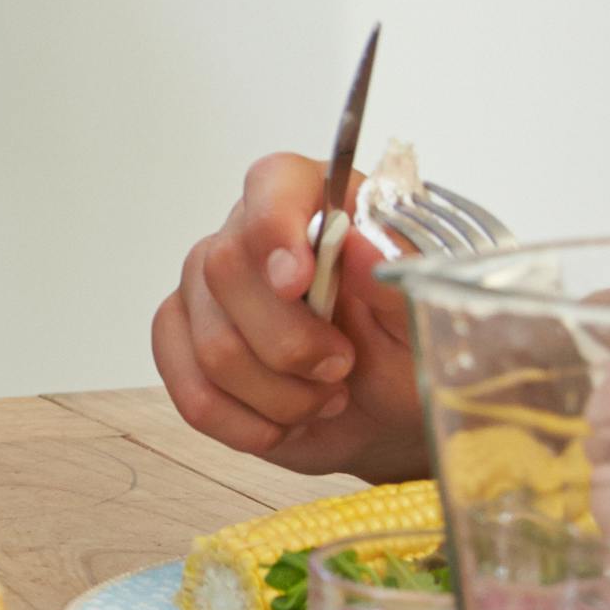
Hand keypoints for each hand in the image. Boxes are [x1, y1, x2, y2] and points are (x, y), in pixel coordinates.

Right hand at [149, 151, 426, 477]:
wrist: (387, 408)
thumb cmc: (407, 346)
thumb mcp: (426, 314)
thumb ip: (398, 278)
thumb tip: (362, 246)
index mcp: (311, 200)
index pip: (271, 184)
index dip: (275, 229)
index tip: (301, 281)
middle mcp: (245, 234)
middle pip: (225, 271)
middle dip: (290, 342)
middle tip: (341, 366)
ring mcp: (204, 291)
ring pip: (212, 345)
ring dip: (280, 395)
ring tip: (325, 398)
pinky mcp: (183, 346)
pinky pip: (193, 394)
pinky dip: (248, 425)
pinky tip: (285, 422)